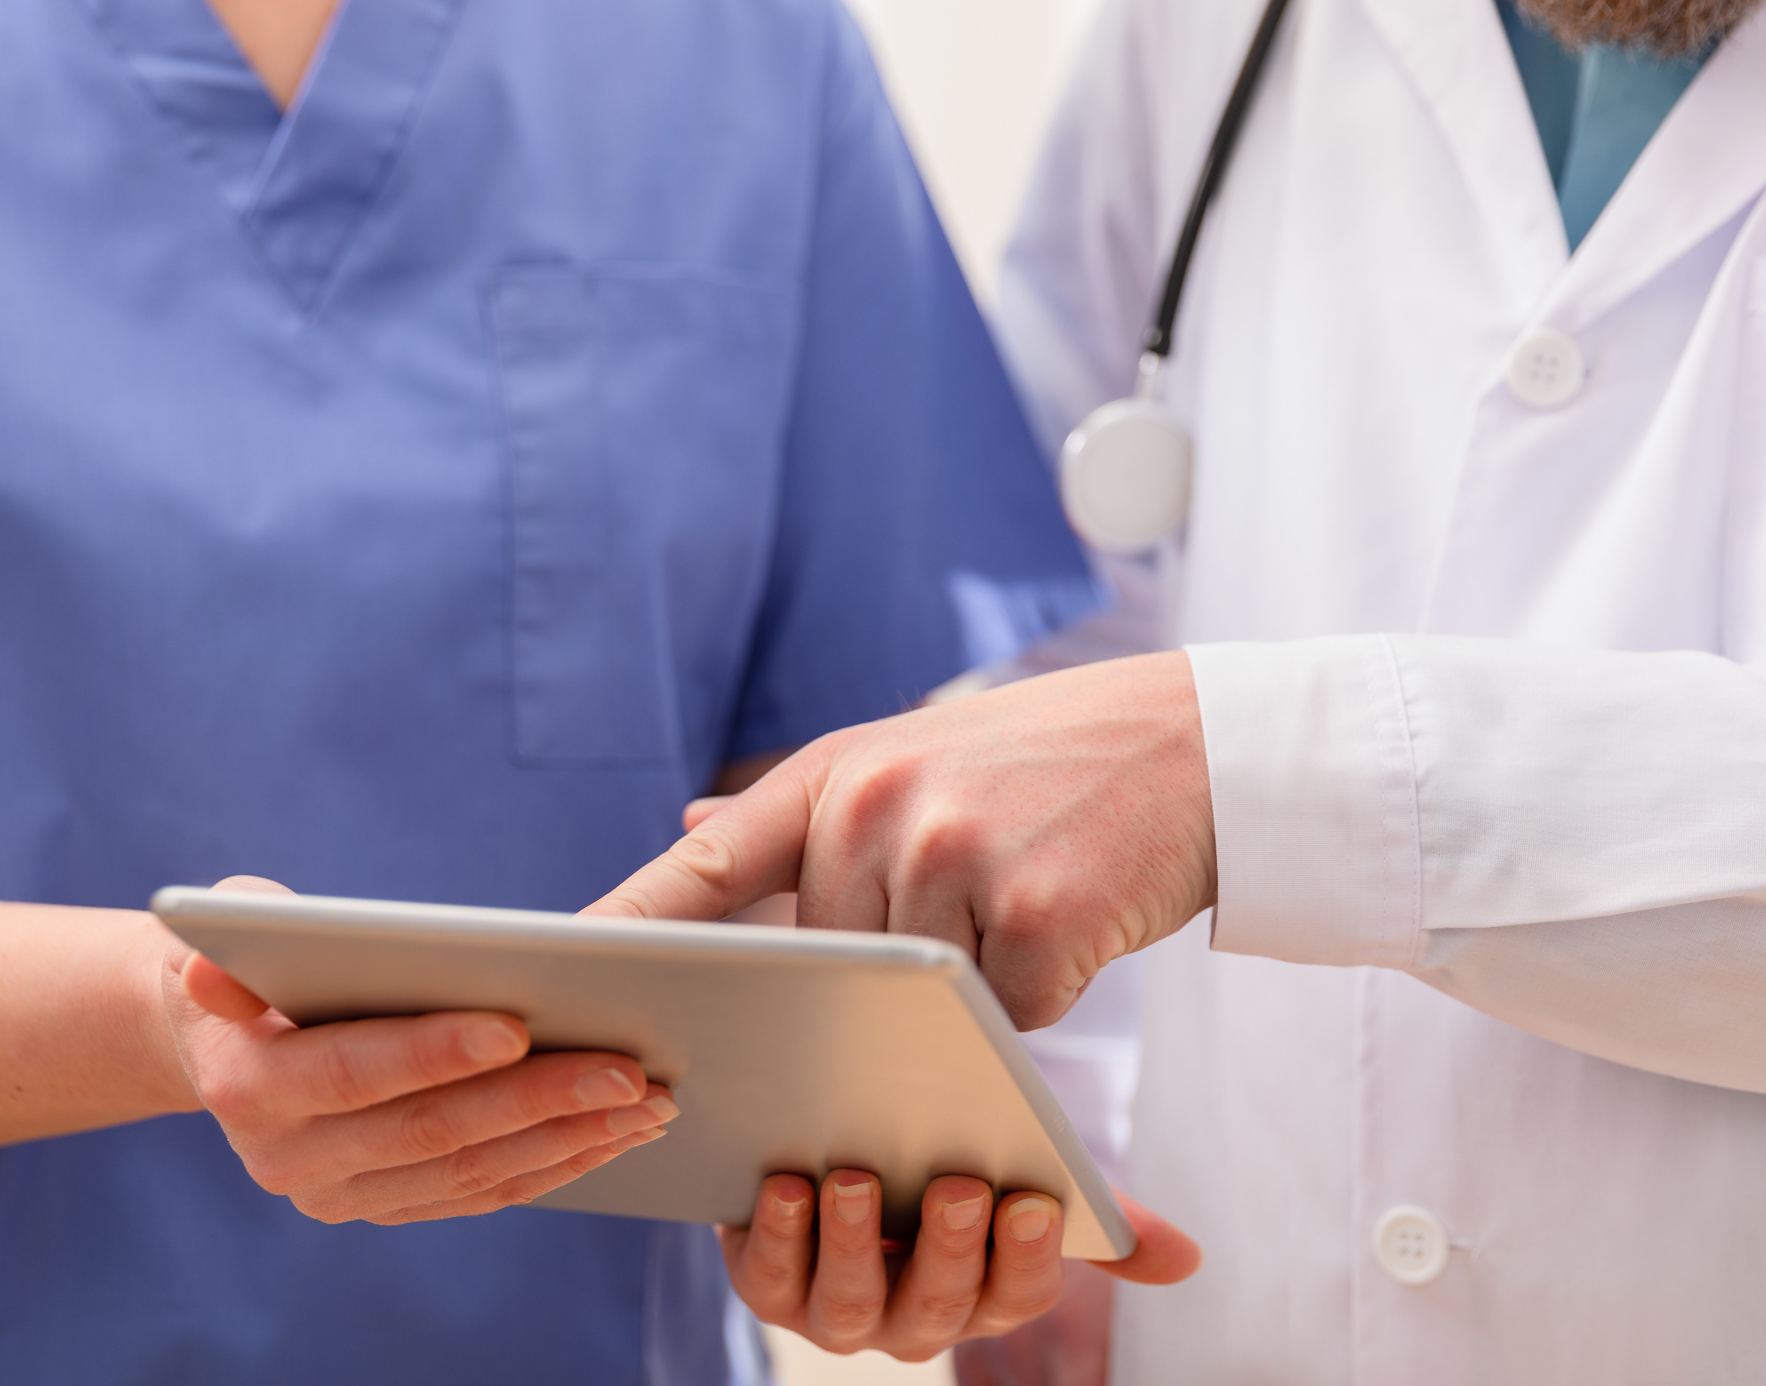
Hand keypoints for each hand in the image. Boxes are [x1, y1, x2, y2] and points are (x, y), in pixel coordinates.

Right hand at [161, 877, 677, 1223]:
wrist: (224, 1043)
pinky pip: (484, 1194)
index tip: (517, 1025)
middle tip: (629, 1070)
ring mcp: (340, 1196)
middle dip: (537, 1099)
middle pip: (432, 1131)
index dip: (433, 1052)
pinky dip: (557, 1164)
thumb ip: (241, 929)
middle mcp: (289, 1160)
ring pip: (471, 1173)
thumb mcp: (230, 930)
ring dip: (569, 1139)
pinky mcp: (387, 1207)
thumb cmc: (248, 961)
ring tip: (649, 1100)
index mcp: (248, 1087)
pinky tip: (618, 1132)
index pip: (352, 1073)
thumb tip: (222, 949)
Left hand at [589, 652, 1212, 1030]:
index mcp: (841, 769)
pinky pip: (998, 1020)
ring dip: (963, 994)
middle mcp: (881, 806)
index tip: (562, 972)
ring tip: (1026, 906)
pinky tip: (1073, 929)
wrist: (1203, 745)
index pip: (709, 861)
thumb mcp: (918, 751)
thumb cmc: (1054, 764)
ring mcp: (955, 860)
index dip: (631, 923)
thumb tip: (693, 824)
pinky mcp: (1035, 919)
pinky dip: (1032, 1001)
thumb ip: (811, 810)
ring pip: (910, 1002)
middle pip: (825, 967)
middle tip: (925, 950)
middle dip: (868, 988)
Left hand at [724, 1170, 1198, 1361]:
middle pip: (938, 1301)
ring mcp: (842, 1311)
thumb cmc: (949, 1167)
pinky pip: (769, 1276)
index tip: (1036, 1200)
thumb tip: (1187, 1260)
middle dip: (949, 1247)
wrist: (844, 1146)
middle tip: (960, 1187)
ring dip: (852, 1242)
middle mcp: (917, 1319)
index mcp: (987, 1292)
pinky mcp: (771, 1285)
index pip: (1020, 1292)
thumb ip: (1099, 1222)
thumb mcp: (1025, 1181)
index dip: (1027, 1255)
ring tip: (857, 1180)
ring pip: (849, 1301)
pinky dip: (776, 1234)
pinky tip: (785, 1183)